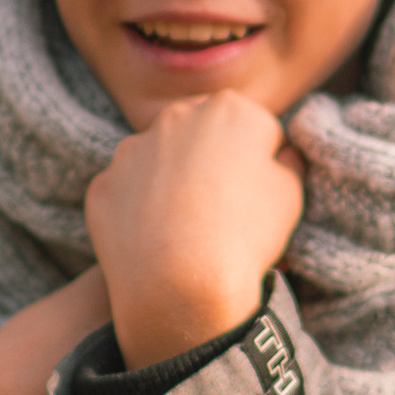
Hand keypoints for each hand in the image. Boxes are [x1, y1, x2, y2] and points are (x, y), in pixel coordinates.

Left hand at [86, 92, 306, 369]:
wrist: (180, 285)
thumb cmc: (244, 237)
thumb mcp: (291, 195)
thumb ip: (287, 162)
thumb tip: (279, 153)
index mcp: (229, 109)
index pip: (254, 130)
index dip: (260, 165)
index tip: (257, 196)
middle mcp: (174, 117)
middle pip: (201, 136)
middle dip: (211, 162)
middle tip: (222, 210)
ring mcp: (131, 150)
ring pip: (160, 160)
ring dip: (172, 182)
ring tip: (187, 229)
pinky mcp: (103, 184)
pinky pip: (128, 192)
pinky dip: (139, 210)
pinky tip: (155, 238)